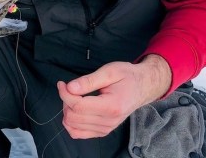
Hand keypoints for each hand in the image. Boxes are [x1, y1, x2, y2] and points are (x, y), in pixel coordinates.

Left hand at [57, 54, 171, 138]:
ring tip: (74, 97)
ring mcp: (106, 129)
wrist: (143, 87)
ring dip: (67, 110)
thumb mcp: (110, 71)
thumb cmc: (127, 76)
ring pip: (72, 126)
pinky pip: (77, 133)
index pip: (77, 106)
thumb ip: (89, 80)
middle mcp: (108, 121)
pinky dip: (71, 122)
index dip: (64, 94)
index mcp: (111, 106)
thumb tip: (69, 88)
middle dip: (65, 101)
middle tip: (70, 88)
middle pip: (73, 117)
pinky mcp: (102, 131)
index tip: (62, 83)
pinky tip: (75, 109)